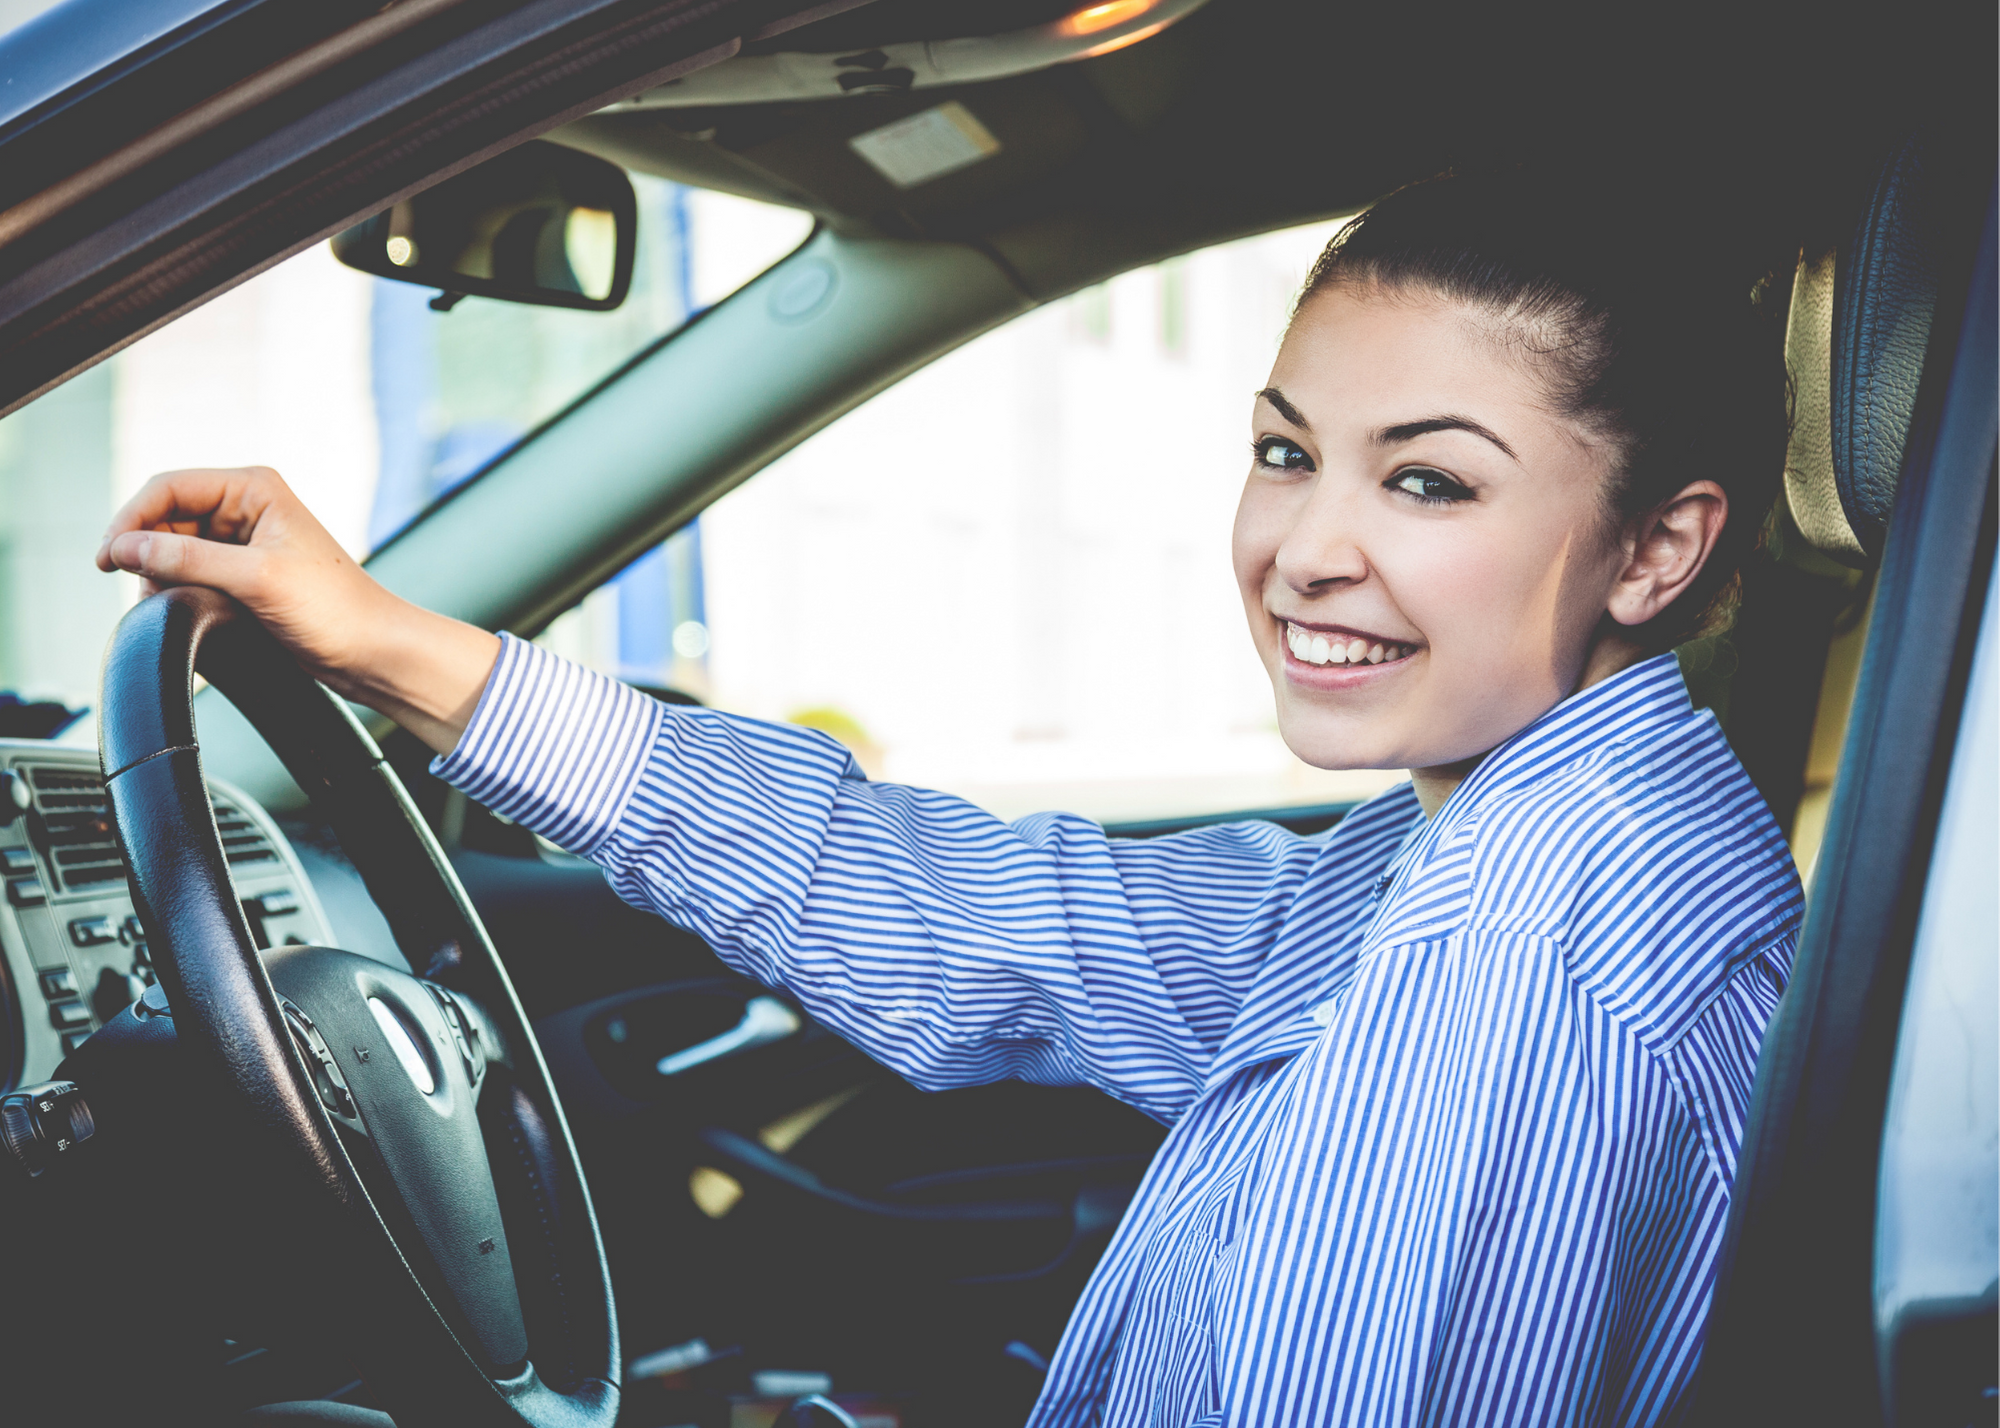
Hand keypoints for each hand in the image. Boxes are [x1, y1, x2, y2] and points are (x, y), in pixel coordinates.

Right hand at [97, 466, 499, 754]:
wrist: (374, 651)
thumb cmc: (335, 609)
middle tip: (142, 590)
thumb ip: (187, 558)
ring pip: (175, 548)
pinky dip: (179, 590)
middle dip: (146, 552)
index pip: (167, 488)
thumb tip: (126, 547)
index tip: (108, 559)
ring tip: (169, 604)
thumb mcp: (255, 578)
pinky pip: (193, 573)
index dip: (130, 520)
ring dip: (162, 575)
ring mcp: (245, 542)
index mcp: (254, 488)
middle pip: (166, 518)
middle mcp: (248, 508)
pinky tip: (184, 611)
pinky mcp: (246, 575)